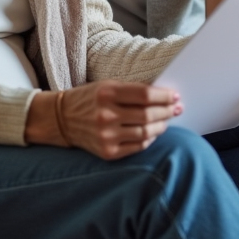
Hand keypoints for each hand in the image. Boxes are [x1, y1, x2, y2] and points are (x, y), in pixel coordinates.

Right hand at [26, 81, 181, 159]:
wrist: (61, 119)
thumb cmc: (91, 99)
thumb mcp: (108, 86)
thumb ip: (133, 90)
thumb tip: (164, 96)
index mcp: (107, 93)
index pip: (145, 95)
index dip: (164, 96)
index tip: (174, 96)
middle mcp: (106, 115)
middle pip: (148, 115)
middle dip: (167, 111)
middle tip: (177, 108)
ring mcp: (106, 136)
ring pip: (146, 133)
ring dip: (161, 126)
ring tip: (167, 120)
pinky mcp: (107, 152)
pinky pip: (137, 147)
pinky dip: (149, 139)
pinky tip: (153, 132)